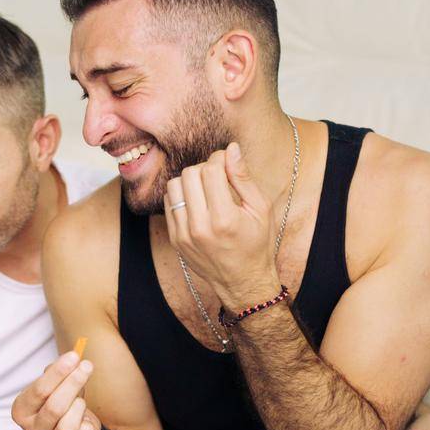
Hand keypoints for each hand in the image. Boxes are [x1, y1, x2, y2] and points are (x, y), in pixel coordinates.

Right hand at [12, 350, 103, 429]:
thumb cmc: (62, 401)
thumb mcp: (55, 385)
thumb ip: (58, 372)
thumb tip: (72, 360)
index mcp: (22, 410)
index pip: (39, 391)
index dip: (58, 373)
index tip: (74, 356)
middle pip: (54, 407)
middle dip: (73, 384)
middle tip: (87, 366)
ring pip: (67, 426)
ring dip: (79, 408)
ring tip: (81, 401)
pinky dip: (87, 428)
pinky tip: (85, 422)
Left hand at [163, 143, 276, 310]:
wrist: (242, 281)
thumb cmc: (257, 243)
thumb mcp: (261, 209)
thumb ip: (244, 177)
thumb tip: (230, 148)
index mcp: (225, 219)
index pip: (210, 170)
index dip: (219, 159)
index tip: (227, 164)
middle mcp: (200, 228)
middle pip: (190, 174)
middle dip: (205, 168)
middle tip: (218, 178)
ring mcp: (184, 235)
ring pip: (174, 185)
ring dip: (190, 180)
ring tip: (206, 189)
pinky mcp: (175, 239)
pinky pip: (169, 203)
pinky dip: (182, 195)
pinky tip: (197, 202)